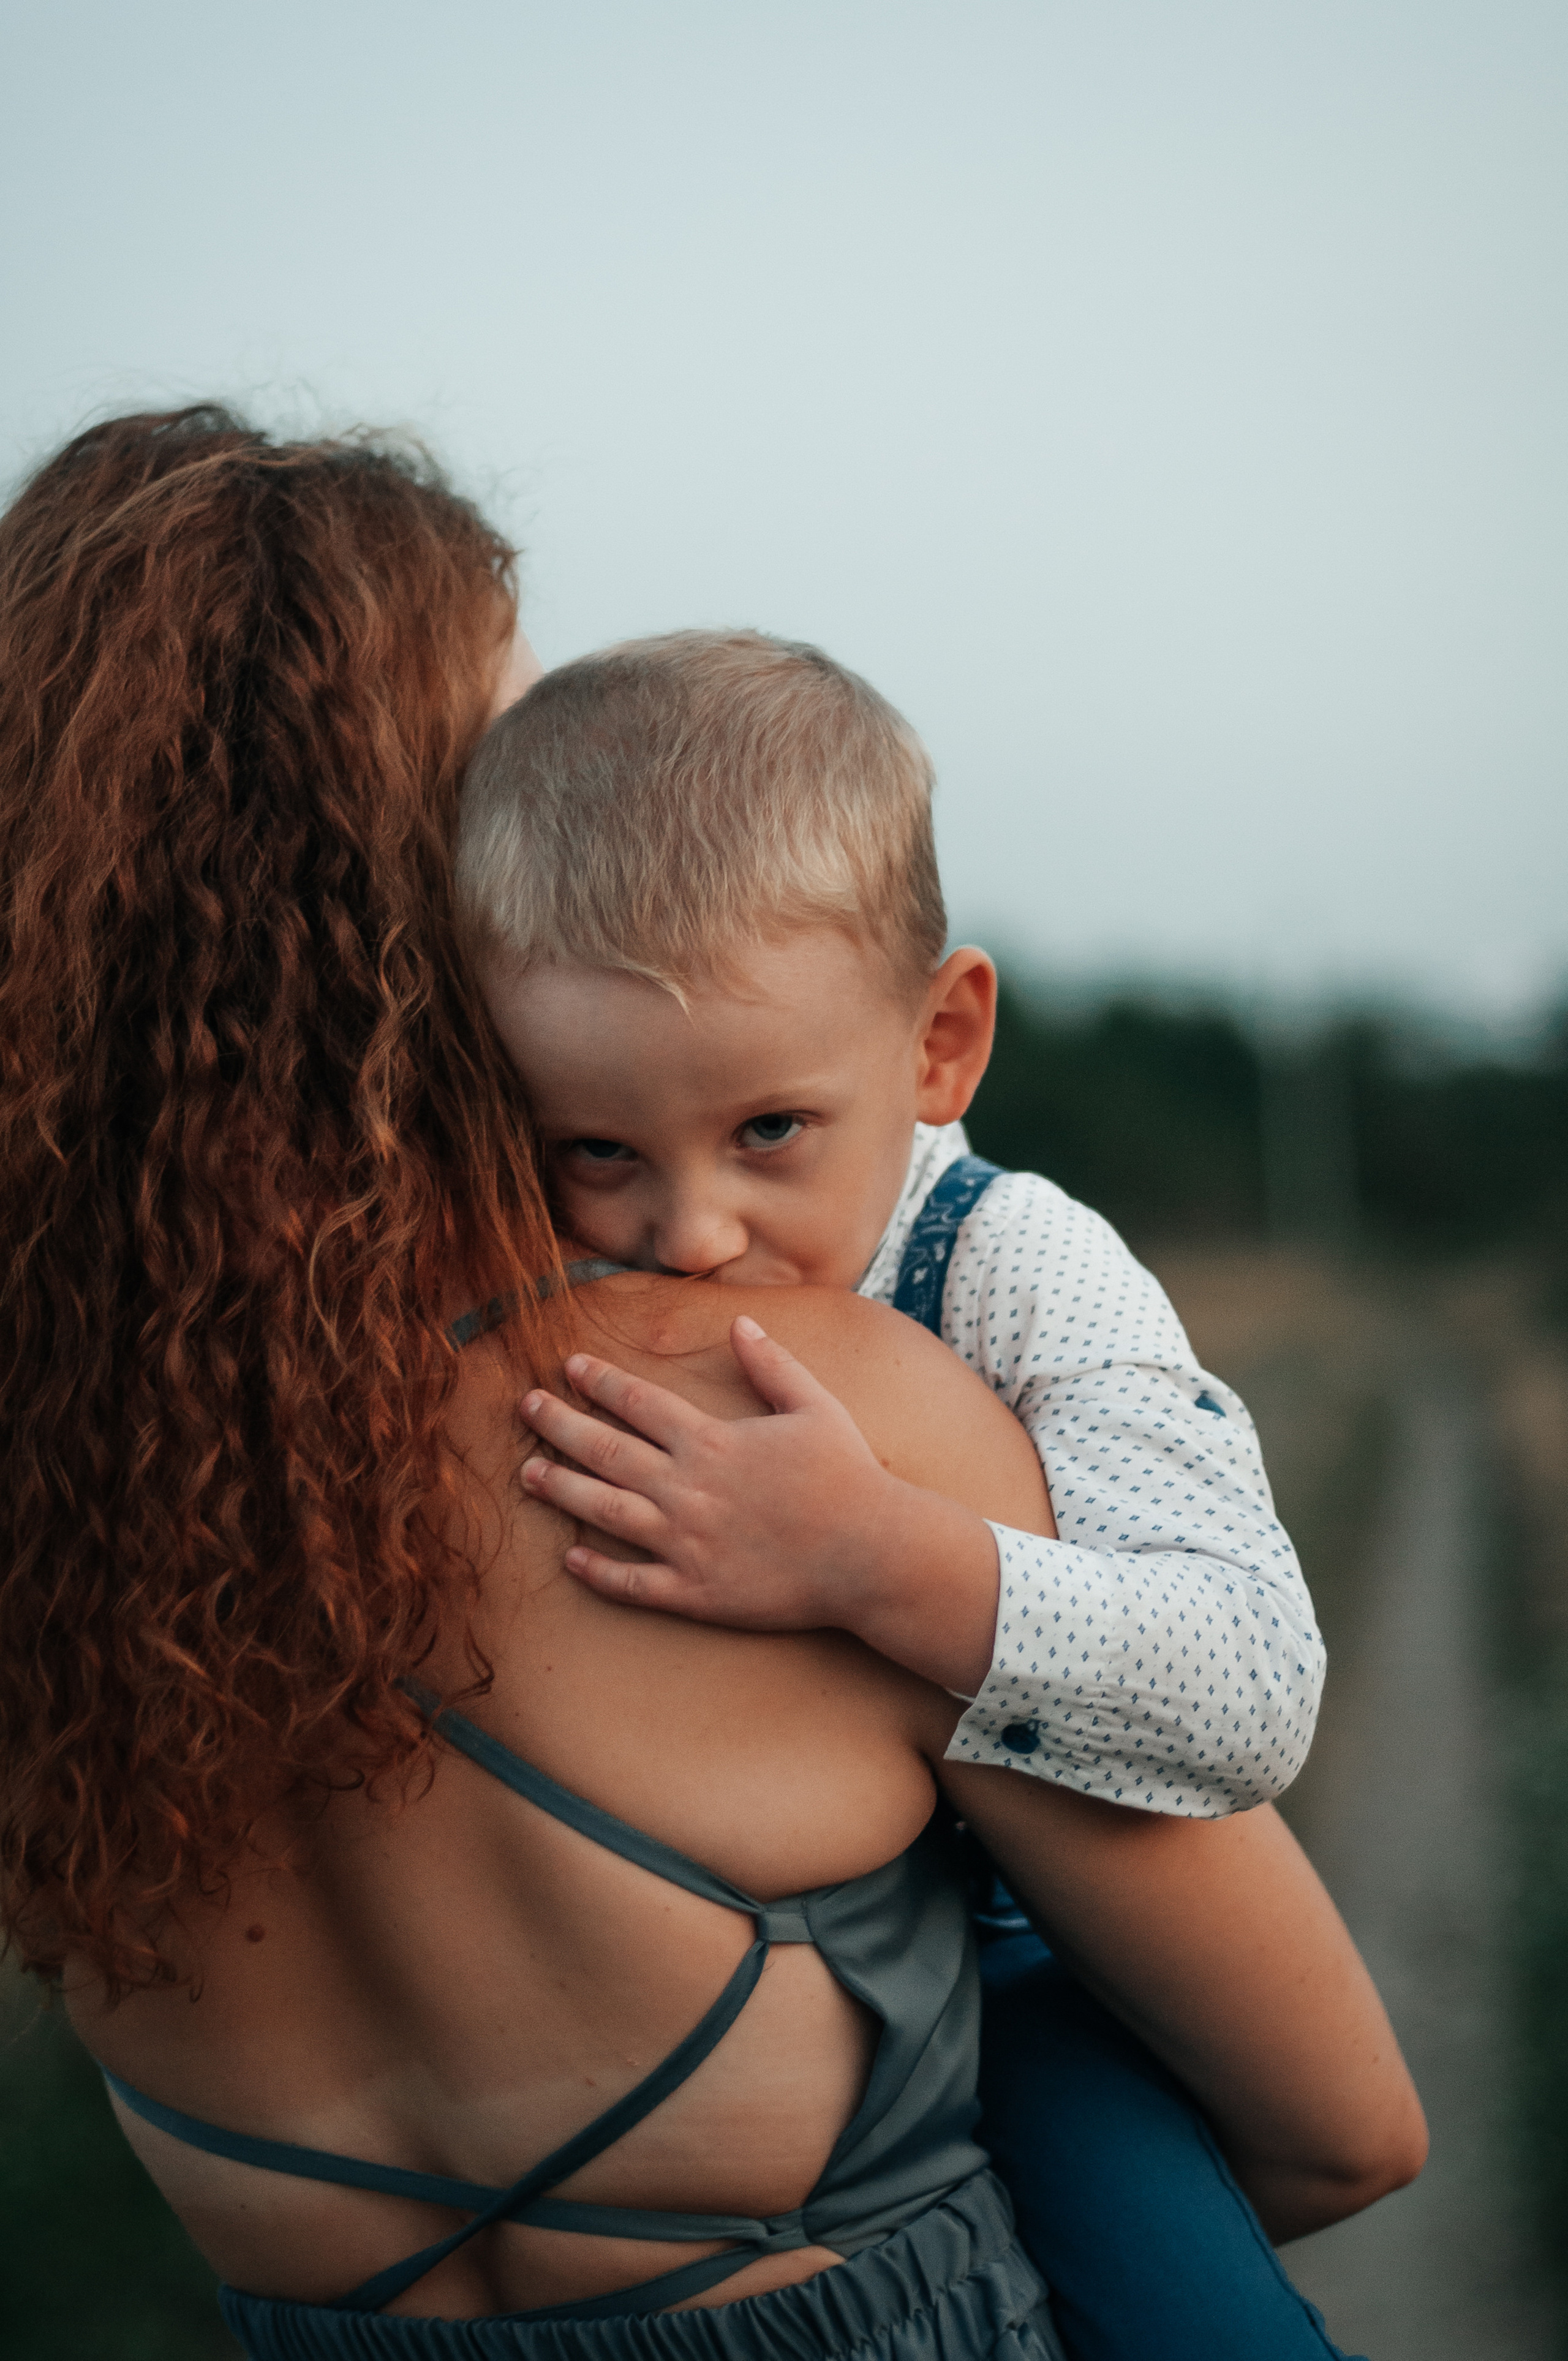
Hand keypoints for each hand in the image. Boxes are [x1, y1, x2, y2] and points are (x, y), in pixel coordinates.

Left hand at [518, 1316, 999, 1693]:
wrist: (872, 1555)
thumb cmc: (848, 1477)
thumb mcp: (815, 1405)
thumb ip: (772, 1364)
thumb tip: (741, 1322)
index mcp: (713, 1442)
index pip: (639, 1403)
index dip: (600, 1382)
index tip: (569, 1367)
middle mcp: (688, 1489)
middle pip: (606, 1451)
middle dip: (559, 1425)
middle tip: (526, 1408)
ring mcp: (686, 1543)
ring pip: (605, 1512)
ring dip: (562, 1489)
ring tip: (528, 1473)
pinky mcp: (694, 1591)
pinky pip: (632, 1582)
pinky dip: (596, 1572)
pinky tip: (570, 1559)